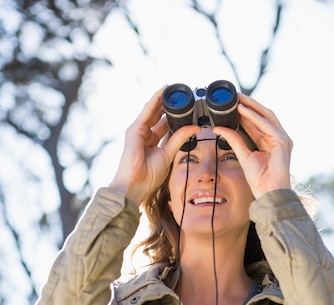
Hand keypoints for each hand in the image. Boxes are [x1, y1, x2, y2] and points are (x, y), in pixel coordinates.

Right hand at [109, 86, 199, 205]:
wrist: (135, 184)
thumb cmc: (148, 176)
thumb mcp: (168, 154)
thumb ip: (179, 139)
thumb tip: (194, 128)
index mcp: (152, 141)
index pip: (164, 123)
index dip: (174, 115)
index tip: (187, 106)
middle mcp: (144, 134)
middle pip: (158, 114)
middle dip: (169, 104)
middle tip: (182, 94)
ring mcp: (138, 130)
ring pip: (153, 110)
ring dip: (163, 98)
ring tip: (173, 87)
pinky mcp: (135, 129)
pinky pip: (148, 111)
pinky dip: (155, 100)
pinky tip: (163, 91)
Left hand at [213, 93, 292, 198]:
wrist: (269, 192)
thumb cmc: (260, 179)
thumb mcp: (243, 155)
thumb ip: (234, 140)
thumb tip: (218, 128)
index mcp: (269, 141)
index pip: (256, 121)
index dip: (245, 111)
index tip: (232, 103)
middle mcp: (277, 137)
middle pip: (263, 114)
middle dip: (249, 104)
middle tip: (234, 95)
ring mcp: (282, 138)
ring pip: (265, 115)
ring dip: (251, 105)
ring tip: (237, 98)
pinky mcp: (283, 141)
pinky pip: (266, 125)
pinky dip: (254, 117)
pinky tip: (242, 110)